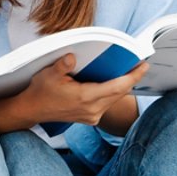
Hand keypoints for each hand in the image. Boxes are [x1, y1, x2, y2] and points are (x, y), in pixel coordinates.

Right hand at [11, 54, 147, 127]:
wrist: (33, 110)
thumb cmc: (41, 91)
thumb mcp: (49, 74)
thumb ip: (62, 65)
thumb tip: (73, 57)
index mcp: (85, 98)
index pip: (117, 87)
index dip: (133, 77)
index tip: (143, 66)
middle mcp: (92, 109)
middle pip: (119, 93)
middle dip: (132, 79)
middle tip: (141, 64)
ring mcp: (92, 116)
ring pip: (114, 99)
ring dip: (123, 86)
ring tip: (132, 71)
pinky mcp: (90, 118)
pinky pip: (108, 103)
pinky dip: (114, 92)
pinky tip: (116, 82)